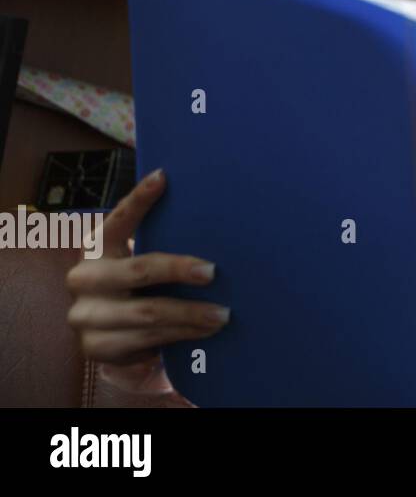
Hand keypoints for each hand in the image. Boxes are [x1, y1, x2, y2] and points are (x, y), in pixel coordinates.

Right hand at [66, 168, 228, 387]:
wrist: (109, 334)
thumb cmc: (136, 285)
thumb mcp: (140, 259)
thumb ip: (159, 240)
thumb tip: (211, 213)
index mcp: (97, 247)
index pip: (118, 218)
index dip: (139, 198)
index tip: (164, 177)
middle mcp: (84, 278)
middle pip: (138, 270)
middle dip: (179, 270)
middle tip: (213, 271)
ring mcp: (86, 314)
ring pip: (147, 312)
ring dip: (190, 314)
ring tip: (222, 314)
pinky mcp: (96, 346)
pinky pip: (147, 340)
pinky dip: (181, 335)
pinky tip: (204, 332)